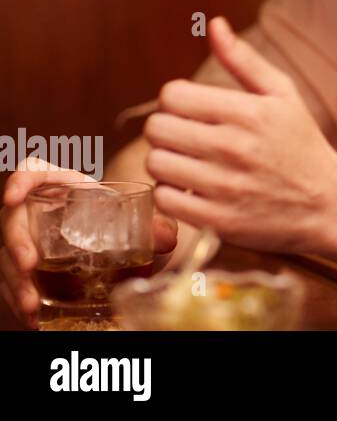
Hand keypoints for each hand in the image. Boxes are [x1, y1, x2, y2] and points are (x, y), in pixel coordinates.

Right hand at [1, 158, 177, 328]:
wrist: (124, 245)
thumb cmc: (125, 223)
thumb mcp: (141, 221)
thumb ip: (156, 226)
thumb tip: (166, 237)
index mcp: (65, 187)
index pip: (33, 173)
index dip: (20, 182)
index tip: (14, 197)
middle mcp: (40, 212)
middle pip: (14, 221)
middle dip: (17, 244)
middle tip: (29, 266)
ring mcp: (30, 240)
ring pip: (8, 257)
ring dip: (15, 282)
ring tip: (32, 305)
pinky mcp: (27, 268)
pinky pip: (13, 282)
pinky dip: (20, 301)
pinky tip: (34, 318)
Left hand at [142, 16, 336, 253]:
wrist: (328, 203)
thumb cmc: (301, 144)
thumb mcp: (282, 95)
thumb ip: (243, 60)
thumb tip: (215, 24)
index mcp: (248, 112)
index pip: (171, 95)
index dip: (177, 101)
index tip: (194, 112)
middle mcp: (233, 147)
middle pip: (156, 129)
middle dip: (168, 130)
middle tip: (189, 138)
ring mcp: (224, 186)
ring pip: (156, 164)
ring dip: (168, 162)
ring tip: (192, 163)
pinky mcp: (218, 220)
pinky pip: (165, 199)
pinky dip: (174, 194)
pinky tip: (196, 189)